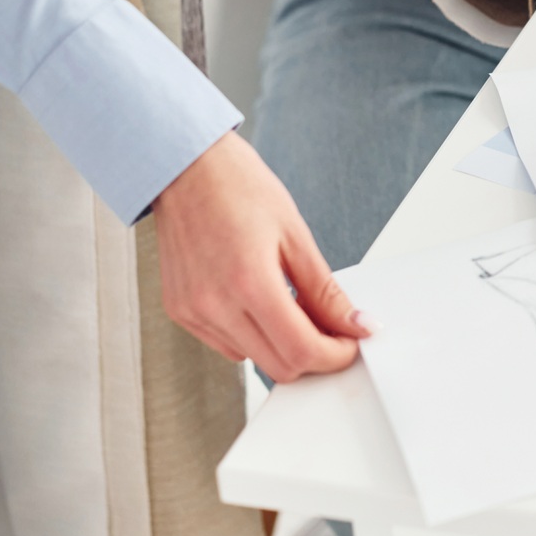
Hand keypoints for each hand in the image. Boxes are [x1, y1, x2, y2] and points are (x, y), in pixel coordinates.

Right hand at [151, 132, 369, 381]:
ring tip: (294, 304)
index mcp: (249, 282)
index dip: (334, 356)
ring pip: (253, 359)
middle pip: (277, 366)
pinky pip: (226, 344)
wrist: (187, 169)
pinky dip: (253, 336)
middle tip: (333, 329)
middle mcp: (214, 305)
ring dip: (282, 345)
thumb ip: (326, 291)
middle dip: (313, 356)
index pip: (300, 351)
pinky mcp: (179, 312)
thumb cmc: (241, 189)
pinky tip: (261, 302)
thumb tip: (356, 325)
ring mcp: (192, 312)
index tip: (351, 343)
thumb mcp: (297, 236)